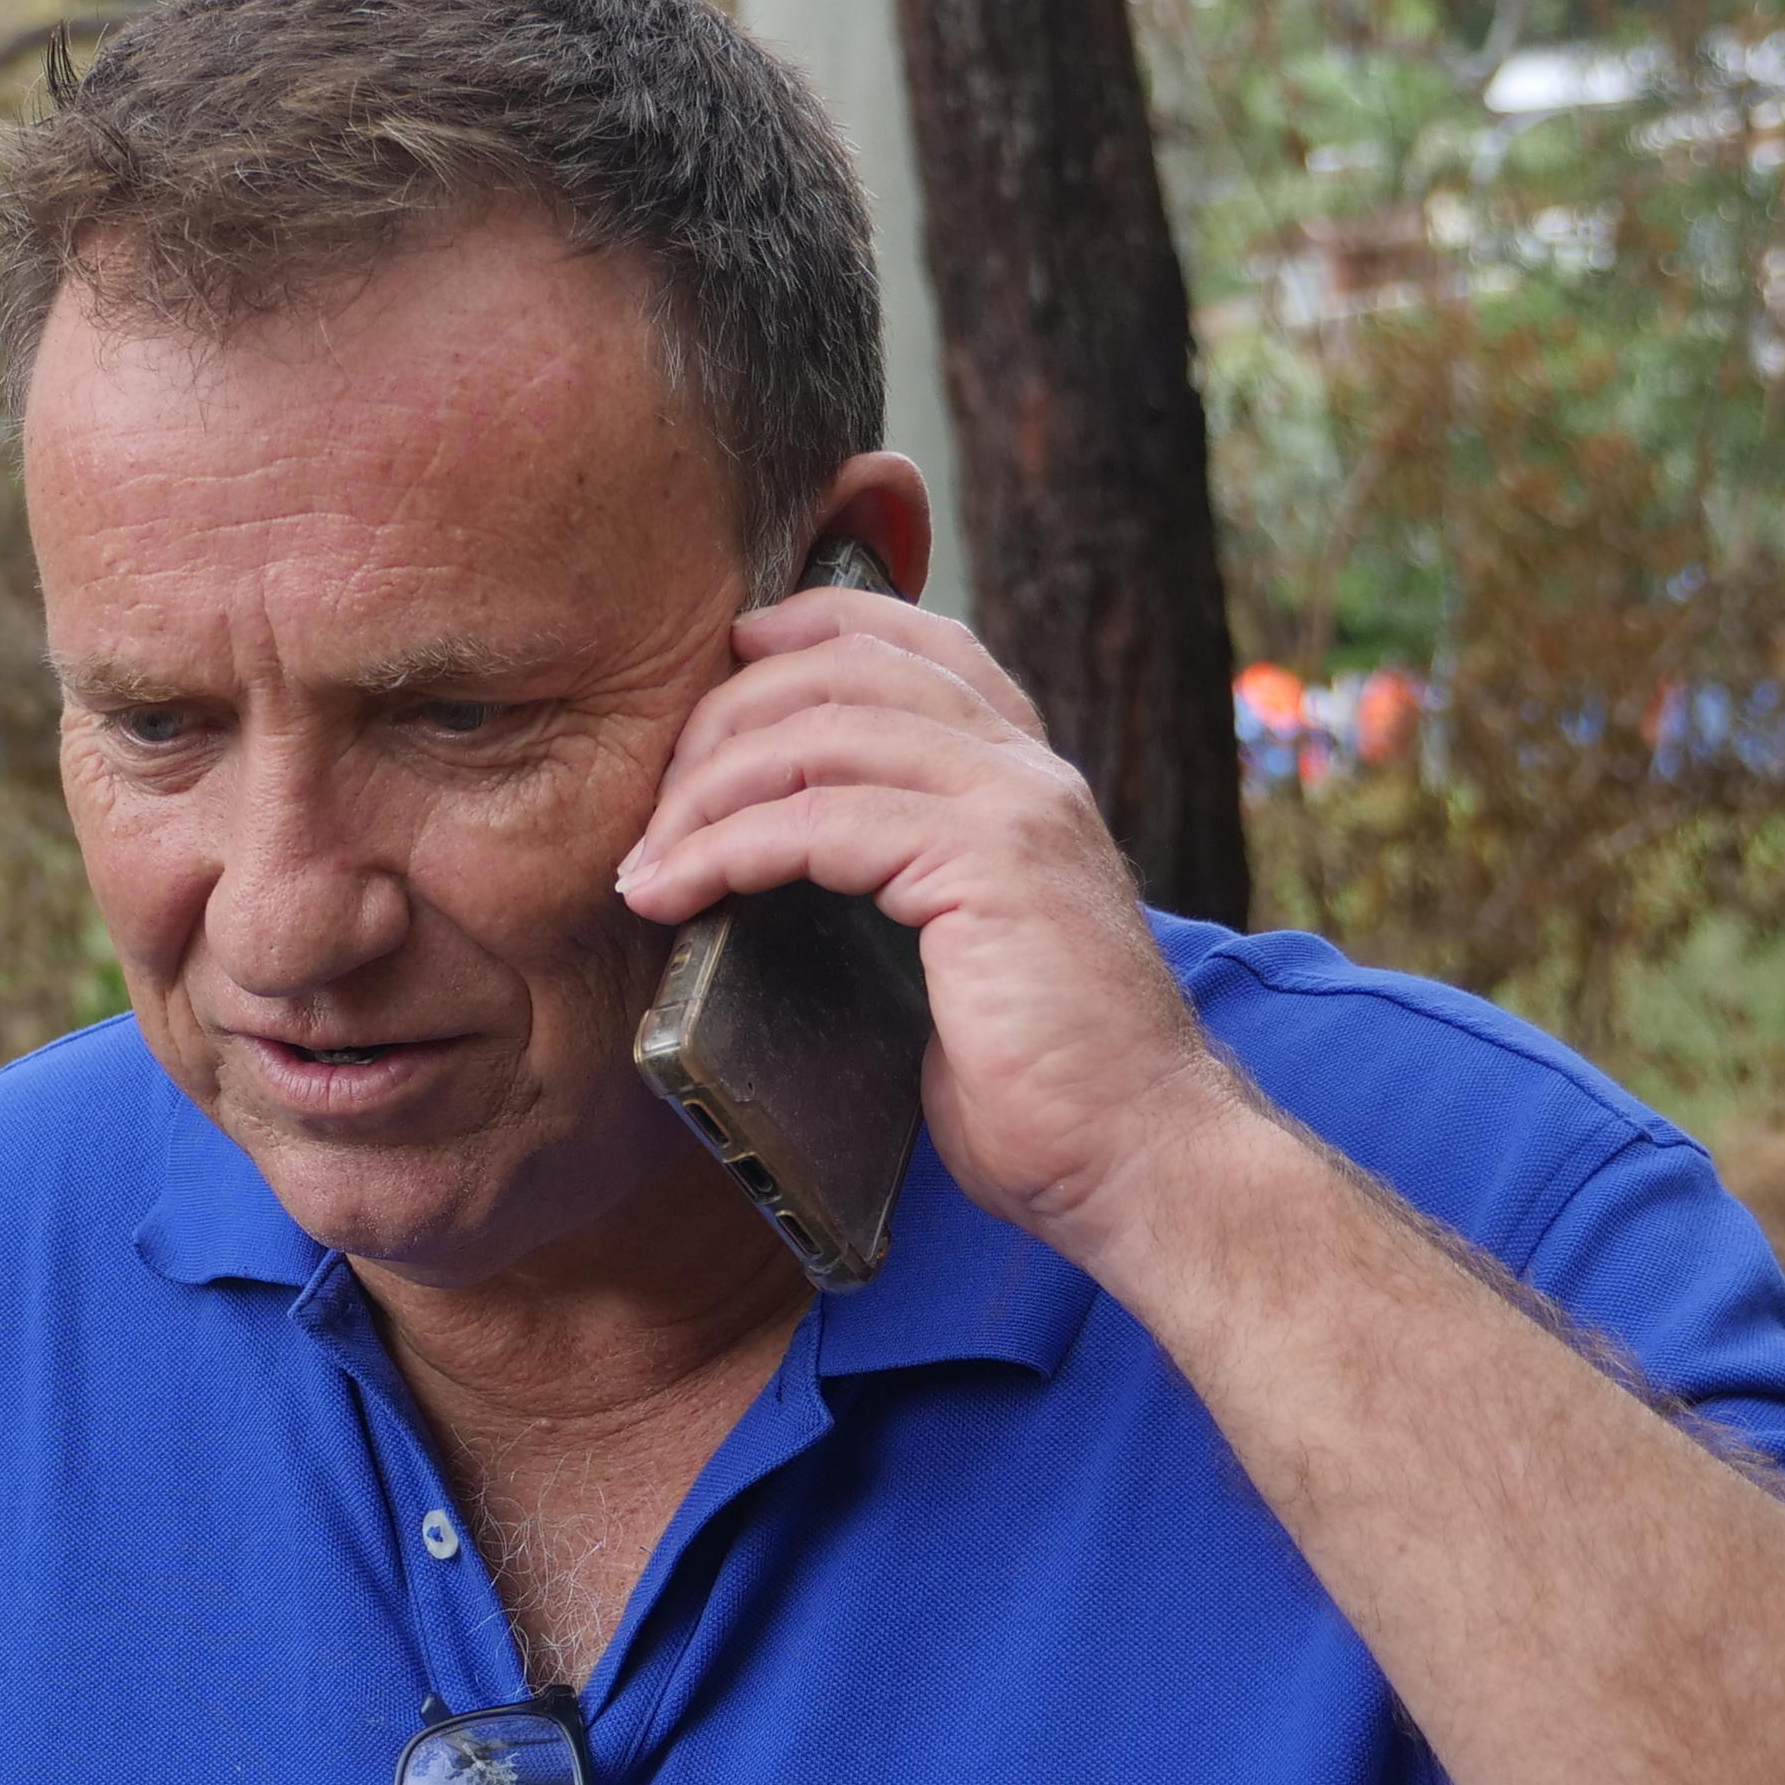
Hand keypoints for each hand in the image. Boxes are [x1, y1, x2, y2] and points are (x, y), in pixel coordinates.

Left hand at [611, 585, 1262, 1268]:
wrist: (1138, 1155)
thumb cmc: (1041, 1083)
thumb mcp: (963, 951)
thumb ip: (899, 880)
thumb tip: (776, 871)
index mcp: (1028, 778)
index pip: (915, 642)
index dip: (806, 630)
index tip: (723, 663)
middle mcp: (1028, 770)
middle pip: (846, 670)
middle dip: (726, 719)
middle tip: (652, 804)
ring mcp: (1014, 807)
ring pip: (821, 737)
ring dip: (705, 793)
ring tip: (646, 863)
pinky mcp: (988, 864)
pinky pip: (818, 823)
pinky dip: (725, 850)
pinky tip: (674, 892)